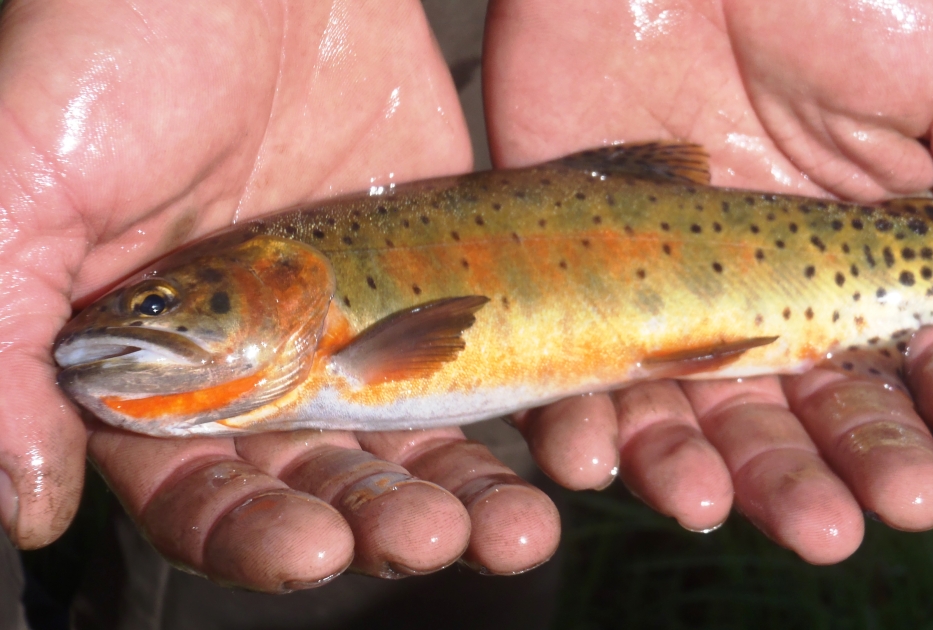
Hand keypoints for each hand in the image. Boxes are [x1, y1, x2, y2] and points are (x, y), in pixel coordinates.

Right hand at [0, 0, 556, 589]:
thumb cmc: (112, 43)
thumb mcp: (20, 181)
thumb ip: (2, 341)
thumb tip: (23, 501)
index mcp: (149, 358)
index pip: (193, 488)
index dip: (248, 530)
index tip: (310, 550)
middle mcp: (254, 354)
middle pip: (319, 479)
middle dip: (372, 522)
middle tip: (427, 542)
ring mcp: (351, 316)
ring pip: (409, 440)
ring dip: (458, 497)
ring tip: (512, 533)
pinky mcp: (430, 270)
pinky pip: (479, 360)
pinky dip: (517, 416)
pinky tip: (553, 458)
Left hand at [485, 0, 932, 561]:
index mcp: (877, 242)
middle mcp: (782, 280)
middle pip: (824, 410)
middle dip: (867, 465)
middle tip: (899, 508)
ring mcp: (681, 285)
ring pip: (713, 420)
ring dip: (755, 482)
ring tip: (799, 521)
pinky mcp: (586, 275)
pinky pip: (589, 382)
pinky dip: (606, 436)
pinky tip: (644, 474)